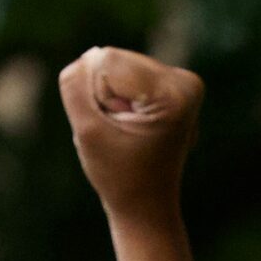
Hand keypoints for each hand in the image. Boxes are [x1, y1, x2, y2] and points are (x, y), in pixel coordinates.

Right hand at [60, 47, 203, 222]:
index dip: (98, 98)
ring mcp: (182, 82)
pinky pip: (124, 73)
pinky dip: (119, 99)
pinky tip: (133, 125)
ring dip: (110, 98)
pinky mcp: (172, 85)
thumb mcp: (87, 131)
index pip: (106, 62)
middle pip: (114, 59)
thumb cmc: (118, 175)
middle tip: (121, 132)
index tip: (116, 130)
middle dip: (105, 96)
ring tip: (126, 130)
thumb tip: (89, 56)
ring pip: (116, 65)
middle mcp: (185, 81)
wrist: (146, 205)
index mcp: (174, 92)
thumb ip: (75, 86)